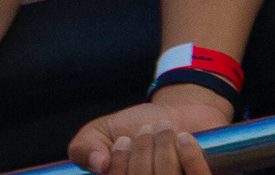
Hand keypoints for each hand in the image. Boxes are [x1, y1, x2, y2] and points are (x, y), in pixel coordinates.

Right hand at [66, 84, 234, 174]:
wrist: (180, 111)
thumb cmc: (137, 126)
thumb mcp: (102, 132)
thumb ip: (85, 147)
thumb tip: (100, 164)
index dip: (120, 164)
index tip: (124, 140)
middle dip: (142, 149)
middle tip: (146, 130)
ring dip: (164, 148)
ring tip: (164, 128)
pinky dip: (189, 154)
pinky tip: (183, 137)